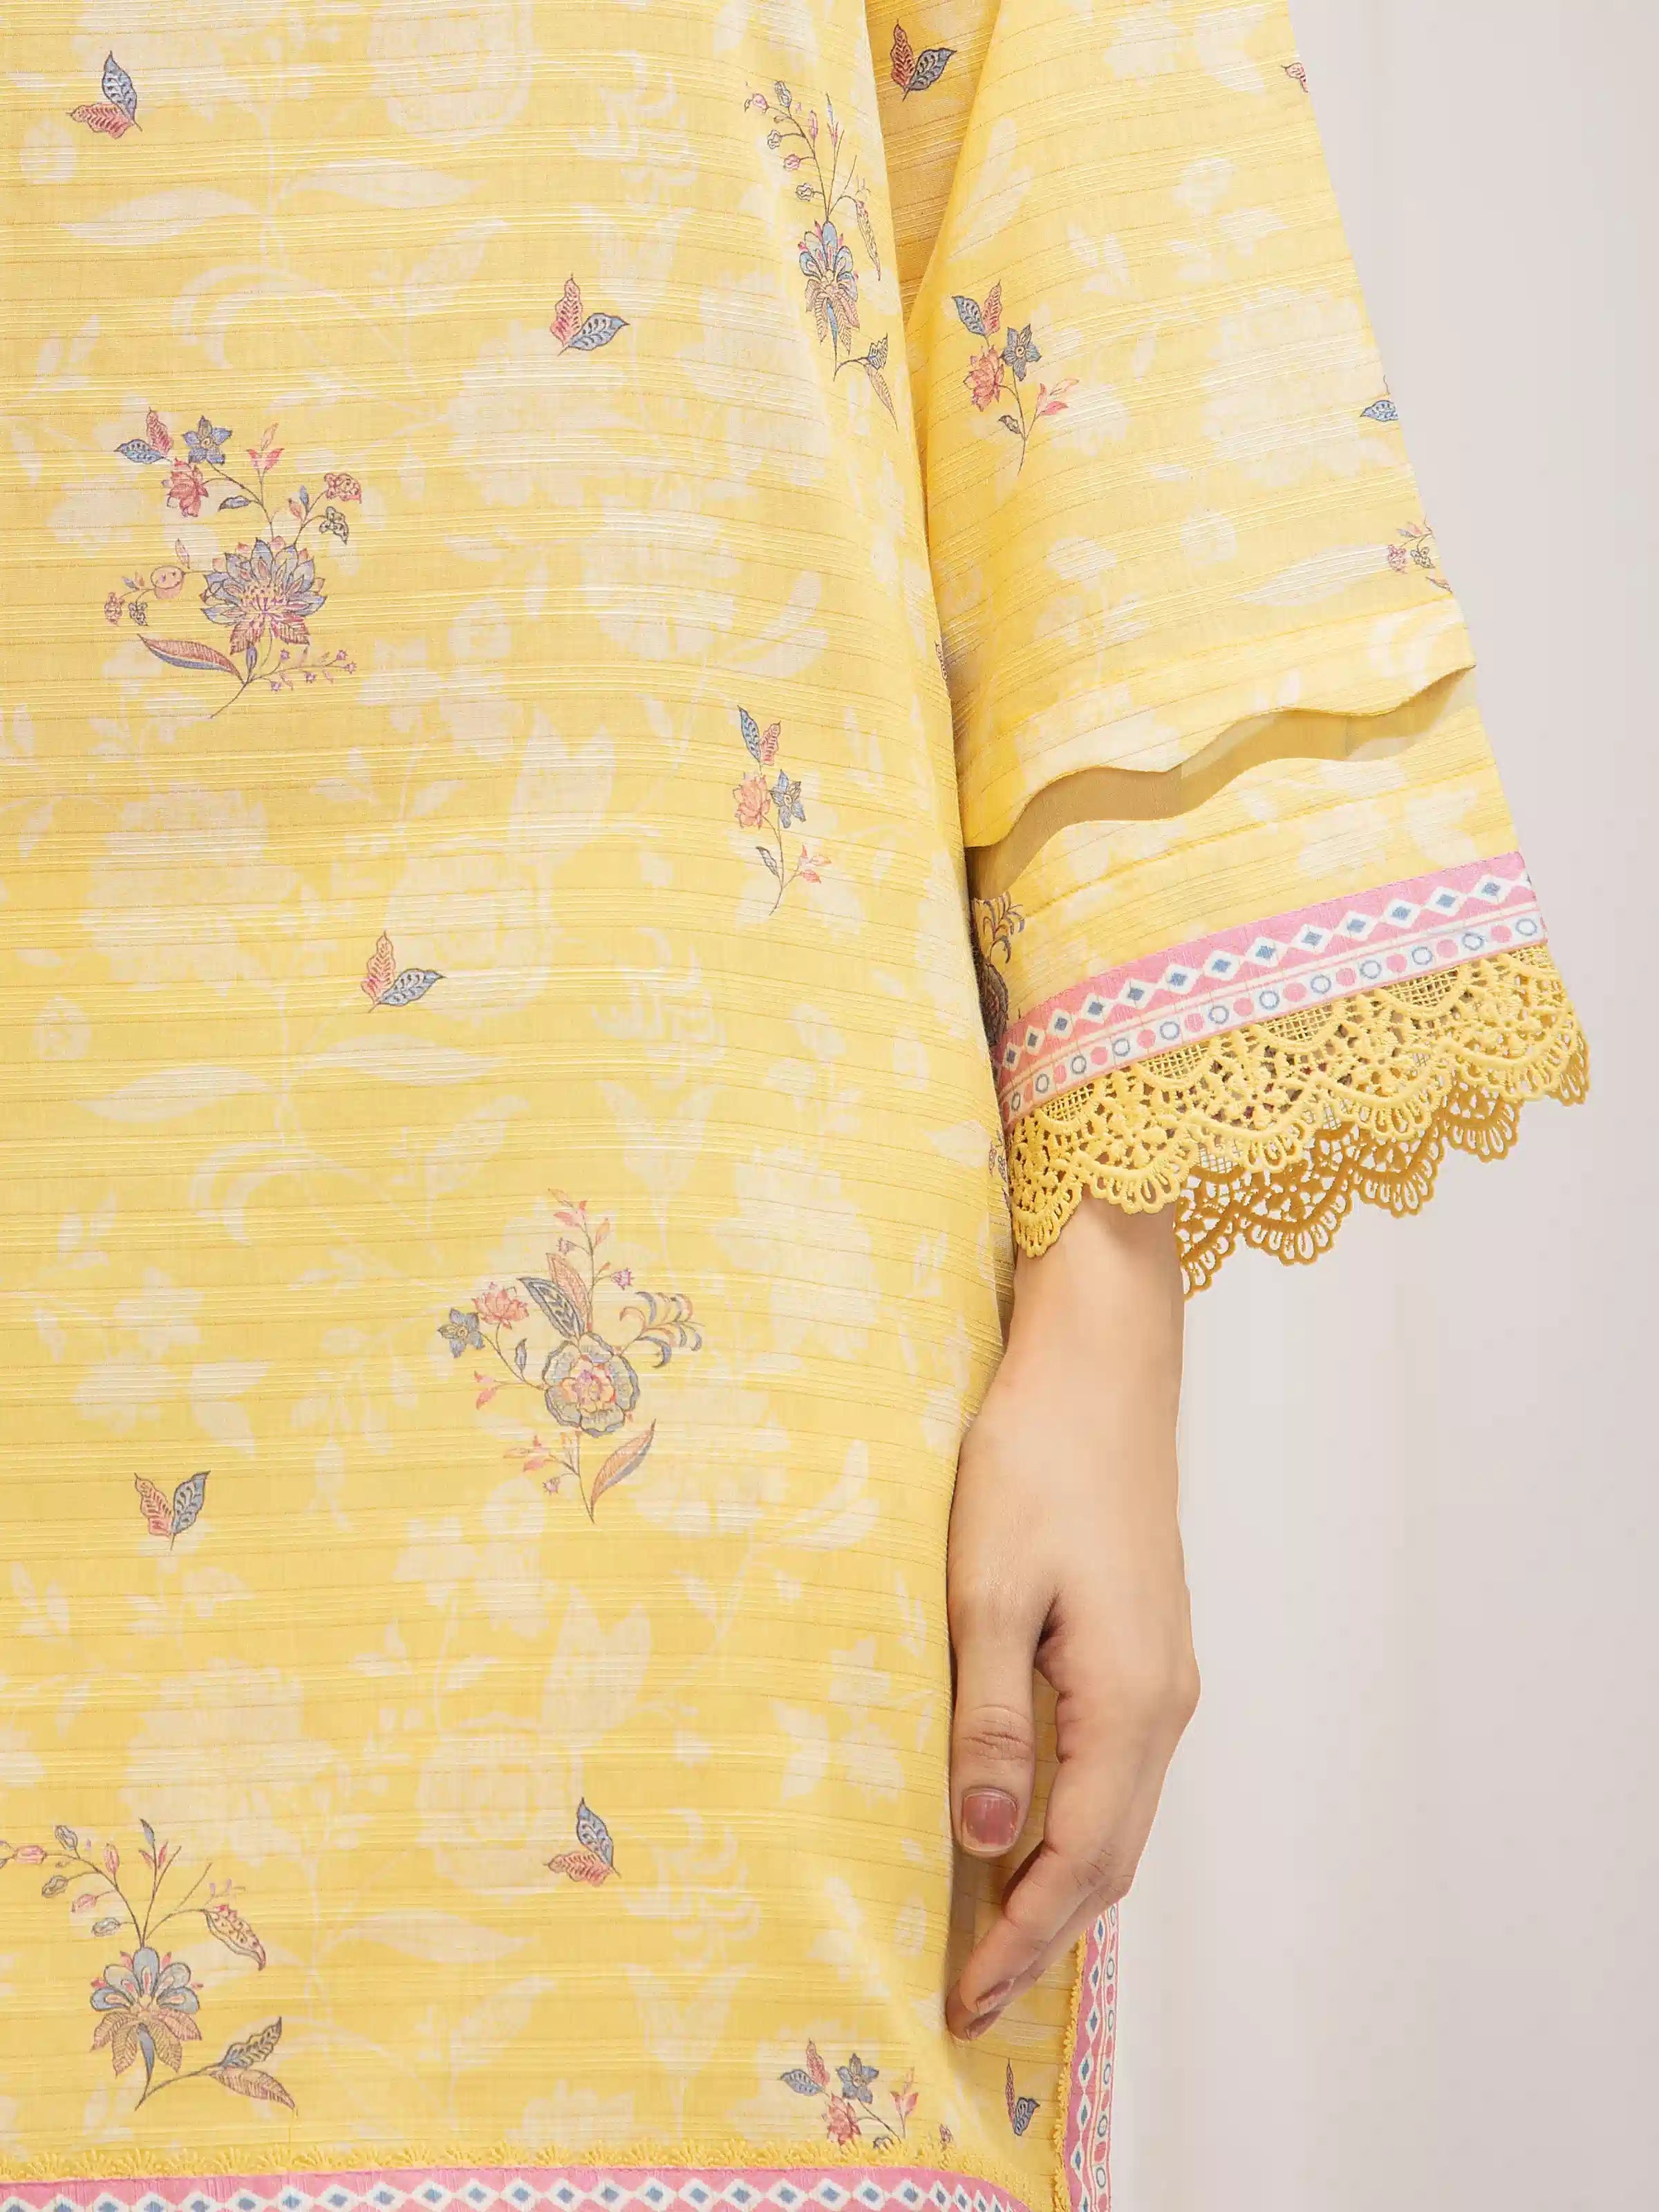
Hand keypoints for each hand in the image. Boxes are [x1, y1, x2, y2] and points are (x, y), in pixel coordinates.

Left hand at [944, 1194, 1196, 2039]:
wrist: (1101, 1365)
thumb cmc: (1036, 1461)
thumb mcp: (987, 1587)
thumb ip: (988, 1718)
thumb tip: (983, 1837)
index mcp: (1128, 1698)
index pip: (1081, 1857)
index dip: (1024, 1936)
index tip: (967, 2001)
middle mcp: (1164, 1701)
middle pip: (1113, 1854)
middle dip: (1043, 1932)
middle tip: (971, 1997)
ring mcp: (1164, 1672)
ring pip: (1120, 1815)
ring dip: (1061, 1882)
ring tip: (990, 1933)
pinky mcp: (1146, 1643)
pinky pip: (1117, 1768)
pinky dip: (1075, 1823)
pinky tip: (1022, 1827)